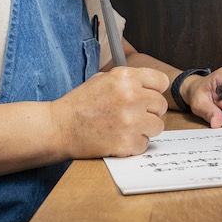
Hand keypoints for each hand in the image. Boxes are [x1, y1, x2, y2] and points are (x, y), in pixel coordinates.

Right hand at [51, 67, 168, 158]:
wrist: (60, 127)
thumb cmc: (80, 104)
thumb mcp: (103, 79)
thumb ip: (128, 80)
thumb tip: (150, 86)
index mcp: (126, 77)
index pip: (162, 82)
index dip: (154, 90)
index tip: (148, 96)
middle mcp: (132, 96)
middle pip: (161, 105)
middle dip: (149, 111)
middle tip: (133, 114)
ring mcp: (131, 121)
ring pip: (157, 126)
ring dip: (145, 128)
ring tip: (126, 127)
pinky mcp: (128, 142)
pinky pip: (145, 144)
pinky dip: (134, 144)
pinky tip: (119, 138)